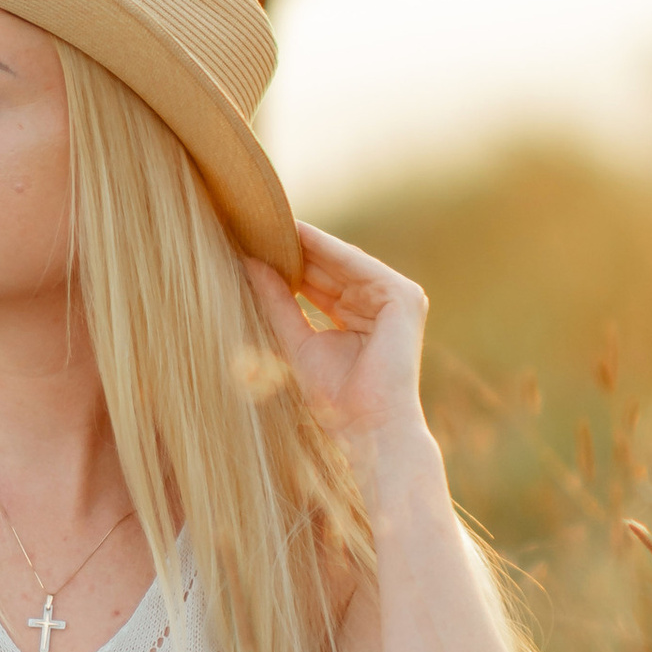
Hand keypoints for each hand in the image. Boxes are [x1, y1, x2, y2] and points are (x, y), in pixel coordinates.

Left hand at [246, 224, 432, 455]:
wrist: (368, 428)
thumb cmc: (336, 399)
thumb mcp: (296, 342)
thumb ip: (277, 303)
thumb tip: (249, 264)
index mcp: (358, 317)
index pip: (319, 282)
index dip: (288, 263)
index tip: (253, 242)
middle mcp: (379, 304)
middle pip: (330, 269)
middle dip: (294, 249)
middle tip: (254, 224)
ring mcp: (395, 298)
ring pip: (343, 262)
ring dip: (307, 243)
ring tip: (269, 223)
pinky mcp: (403, 296)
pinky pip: (358, 265)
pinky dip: (328, 250)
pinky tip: (298, 235)